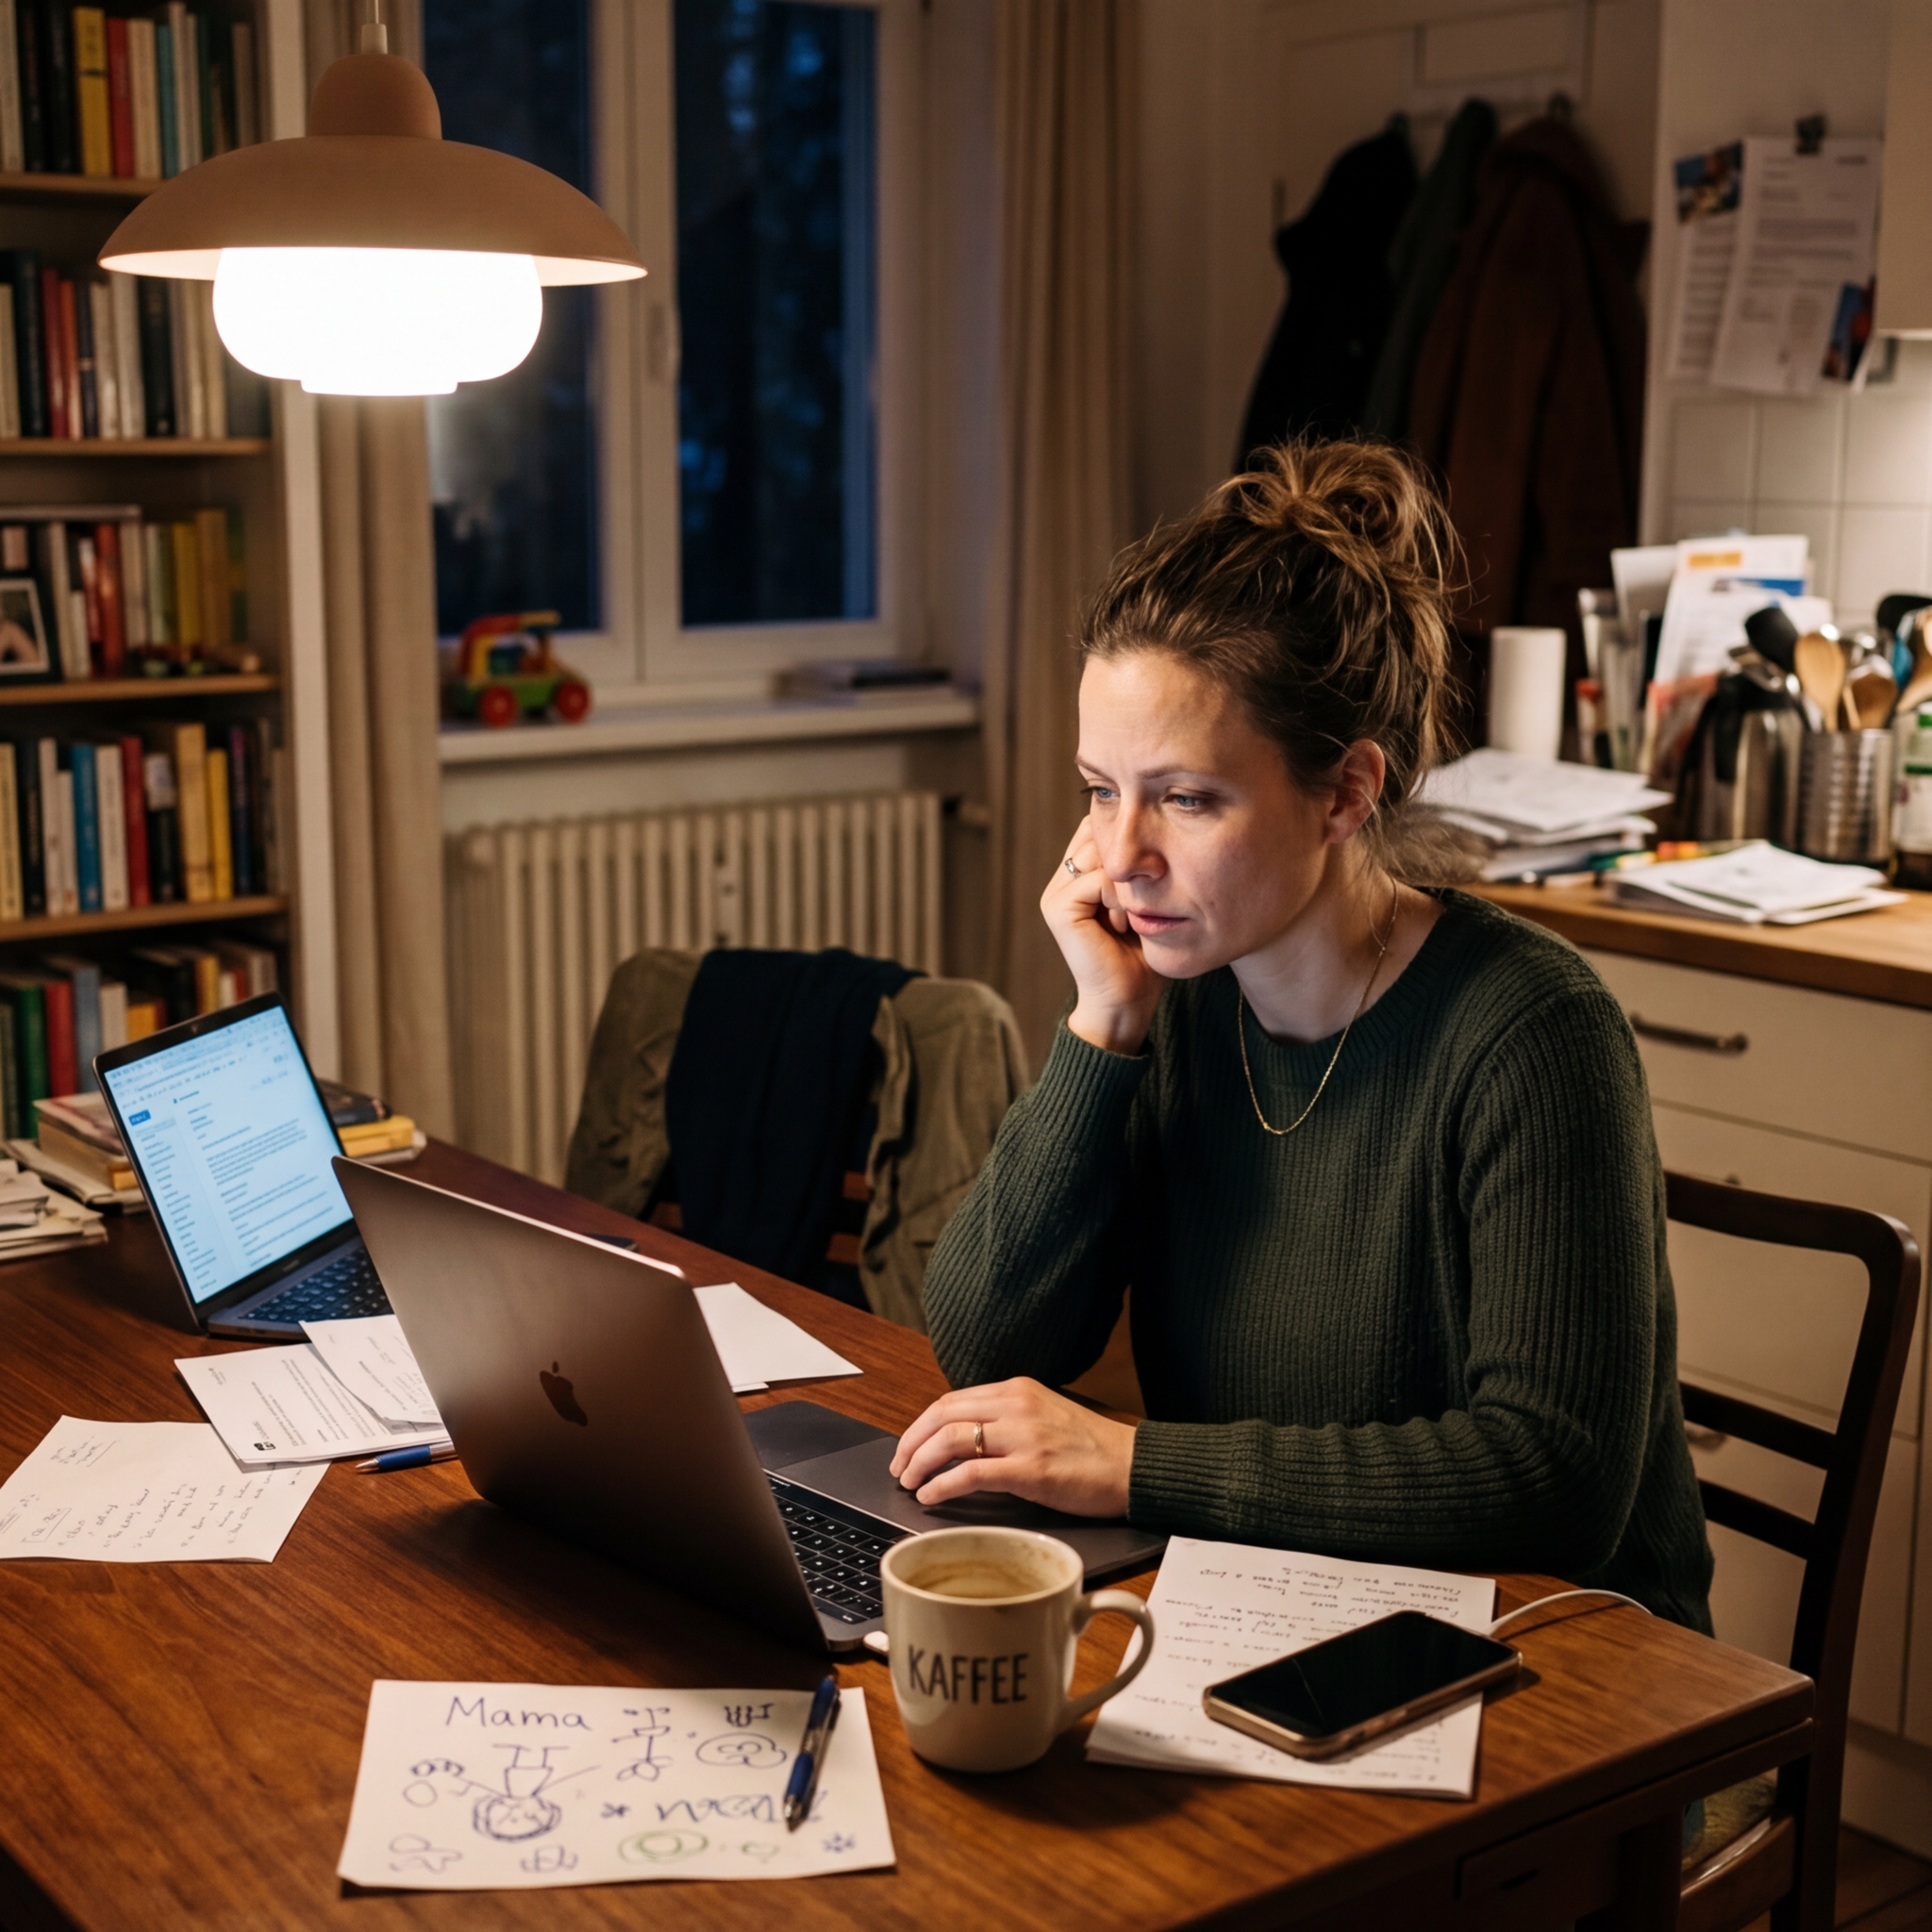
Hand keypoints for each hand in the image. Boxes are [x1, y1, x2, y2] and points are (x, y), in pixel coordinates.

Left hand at [889, 1378, 1137, 1516]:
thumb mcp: (1045, 1416)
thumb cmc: (1091, 1449)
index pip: (952, 1400)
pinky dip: (942, 1484)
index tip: (908, 1446)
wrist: (1132, 1466)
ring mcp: (1023, 1436)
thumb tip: (963, 1442)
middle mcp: (1016, 1405)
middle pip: (942, 1414)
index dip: (921, 1425)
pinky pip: (971, 1473)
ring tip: (909, 1482)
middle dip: (911, 1441)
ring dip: (920, 1461)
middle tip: (898, 1466)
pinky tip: (930, 1496)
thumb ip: (1007, 1420)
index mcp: (1018, 1390)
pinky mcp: (1030, 1469)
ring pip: (951, 1438)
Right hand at [1041, 819, 1164, 1054]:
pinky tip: (1121, 925)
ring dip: (1125, 884)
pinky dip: (1118, 900)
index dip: (1127, 844)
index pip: (1098, 829)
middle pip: (1098, 835)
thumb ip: (1141, 868)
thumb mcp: (1146, 902)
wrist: (1126, 1000)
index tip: (1148, 881)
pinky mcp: (1057, 907)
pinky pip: (1096, 879)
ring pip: (1100, 854)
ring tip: (1129, 917)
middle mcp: (1061, 880)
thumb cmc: (1142, 956)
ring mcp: (1055, 893)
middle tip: (1138, 906)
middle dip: (1128, 865)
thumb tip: (1157, 829)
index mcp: (1077, 876)